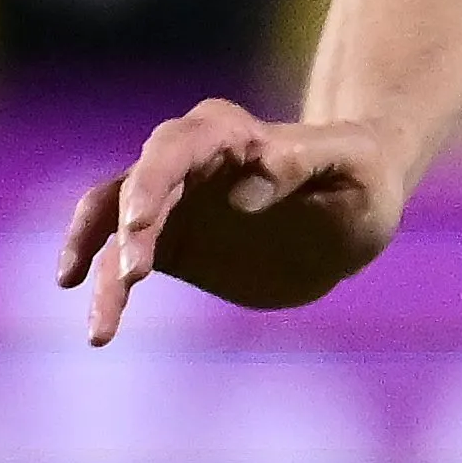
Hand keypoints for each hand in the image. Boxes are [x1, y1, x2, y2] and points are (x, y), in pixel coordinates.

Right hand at [55, 103, 405, 344]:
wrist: (357, 211)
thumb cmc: (360, 173)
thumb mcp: (350, 162)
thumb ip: (301, 163)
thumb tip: (245, 192)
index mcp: (229, 133)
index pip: (174, 148)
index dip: (151, 182)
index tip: (139, 224)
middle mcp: (186, 163)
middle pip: (134, 187)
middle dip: (124, 229)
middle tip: (133, 275)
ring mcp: (171, 204)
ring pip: (113, 228)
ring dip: (100, 270)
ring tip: (102, 328)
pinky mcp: (169, 245)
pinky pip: (122, 264)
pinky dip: (108, 292)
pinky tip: (102, 327)